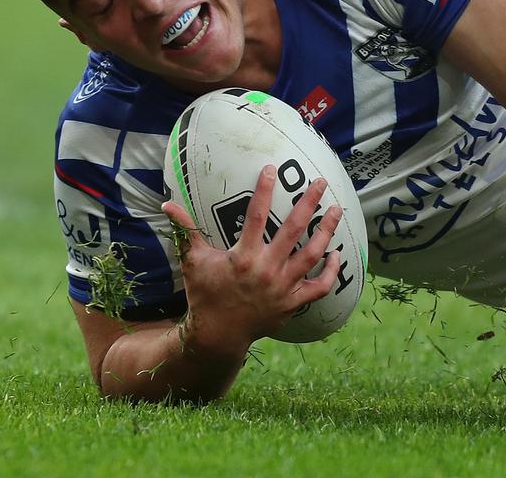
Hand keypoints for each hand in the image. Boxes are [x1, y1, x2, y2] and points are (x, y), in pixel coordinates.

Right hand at [161, 165, 341, 352]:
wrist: (217, 335)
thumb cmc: (205, 294)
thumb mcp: (192, 261)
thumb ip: (186, 230)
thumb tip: (168, 203)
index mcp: (243, 257)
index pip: (256, 215)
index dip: (264, 190)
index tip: (272, 169)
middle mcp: (266, 269)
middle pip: (294, 229)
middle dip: (310, 203)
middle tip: (322, 183)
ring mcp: (282, 287)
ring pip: (312, 254)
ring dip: (327, 231)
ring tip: (337, 211)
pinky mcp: (292, 303)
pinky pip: (319, 287)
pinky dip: (330, 271)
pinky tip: (336, 254)